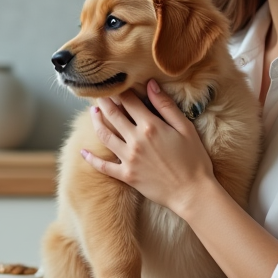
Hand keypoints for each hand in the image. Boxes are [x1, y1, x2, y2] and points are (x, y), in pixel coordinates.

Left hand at [81, 79, 215, 213]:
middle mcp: (135, 140)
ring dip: (96, 122)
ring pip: (104, 135)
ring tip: (93, 113)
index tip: (115, 84)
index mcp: (150, 126)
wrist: (192, 192)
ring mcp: (128, 159)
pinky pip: (103, 166)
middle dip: (104, 102)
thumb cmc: (194, 159)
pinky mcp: (126, 175)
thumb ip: (166, 106)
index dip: (120, 91)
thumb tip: (150, 84)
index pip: (129, 101)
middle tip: (98, 94)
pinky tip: (83, 151)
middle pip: (113, 115)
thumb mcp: (185, 128)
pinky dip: (91, 158)